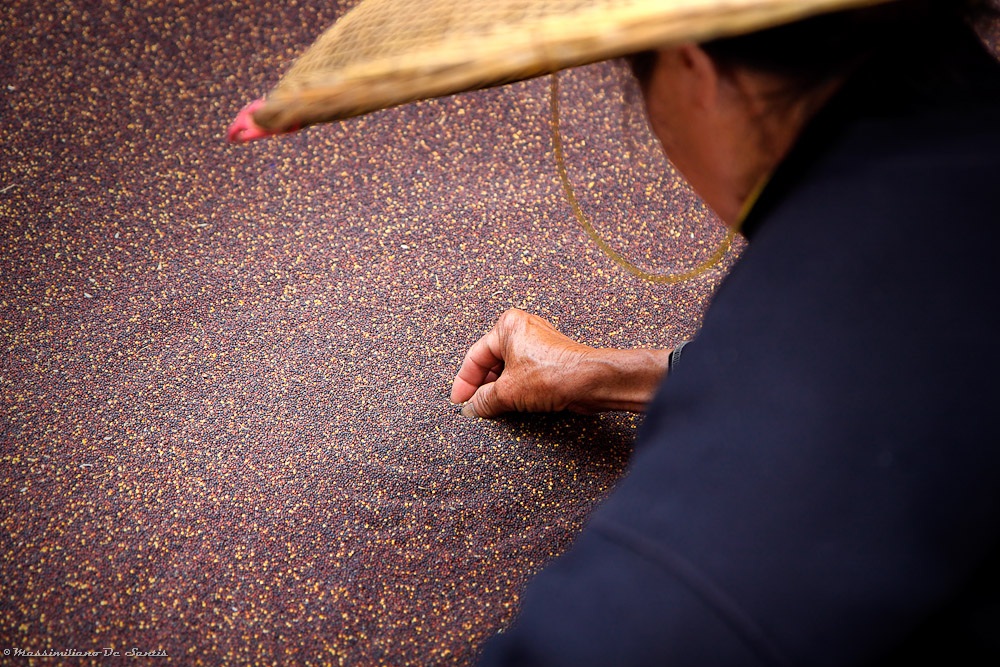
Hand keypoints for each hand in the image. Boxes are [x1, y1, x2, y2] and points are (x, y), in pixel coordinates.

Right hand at [450, 309, 670, 418]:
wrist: (591, 381)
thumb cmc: (554, 374)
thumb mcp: (508, 392)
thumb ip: (484, 400)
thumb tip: (472, 408)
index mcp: (507, 326)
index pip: (475, 356)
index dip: (464, 382)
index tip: (459, 401)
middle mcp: (522, 328)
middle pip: (491, 361)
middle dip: (482, 386)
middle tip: (474, 407)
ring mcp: (538, 342)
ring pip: (508, 368)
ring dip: (499, 389)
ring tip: (491, 408)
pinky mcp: (550, 357)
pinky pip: (524, 372)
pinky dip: (515, 387)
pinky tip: (511, 403)